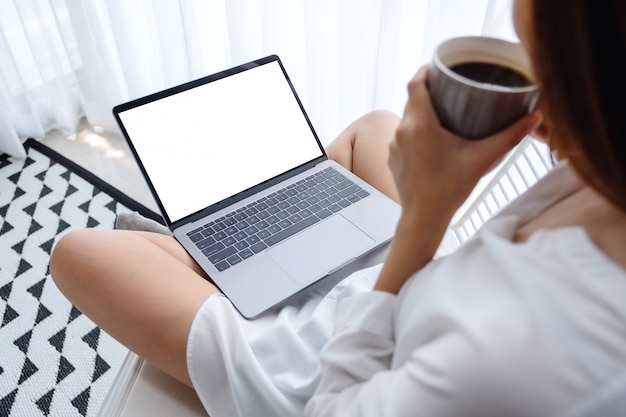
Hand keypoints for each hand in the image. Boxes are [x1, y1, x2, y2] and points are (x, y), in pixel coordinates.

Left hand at [375, 66, 541, 293]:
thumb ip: (509, 137)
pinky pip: (403, 136)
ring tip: (444, 113)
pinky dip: (416, 132)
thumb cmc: (448, 190)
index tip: (438, 67)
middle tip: (450, 89)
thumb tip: (533, 118)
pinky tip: (432, 139)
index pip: (415, 83)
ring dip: (422, 113)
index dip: (425, 70)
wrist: (423, 218)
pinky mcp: (393, 158)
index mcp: (420, 125)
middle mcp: (403, 131)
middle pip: (412, 99)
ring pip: (407, 118)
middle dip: (429, 91)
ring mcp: (395, 145)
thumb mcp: (482, 159)